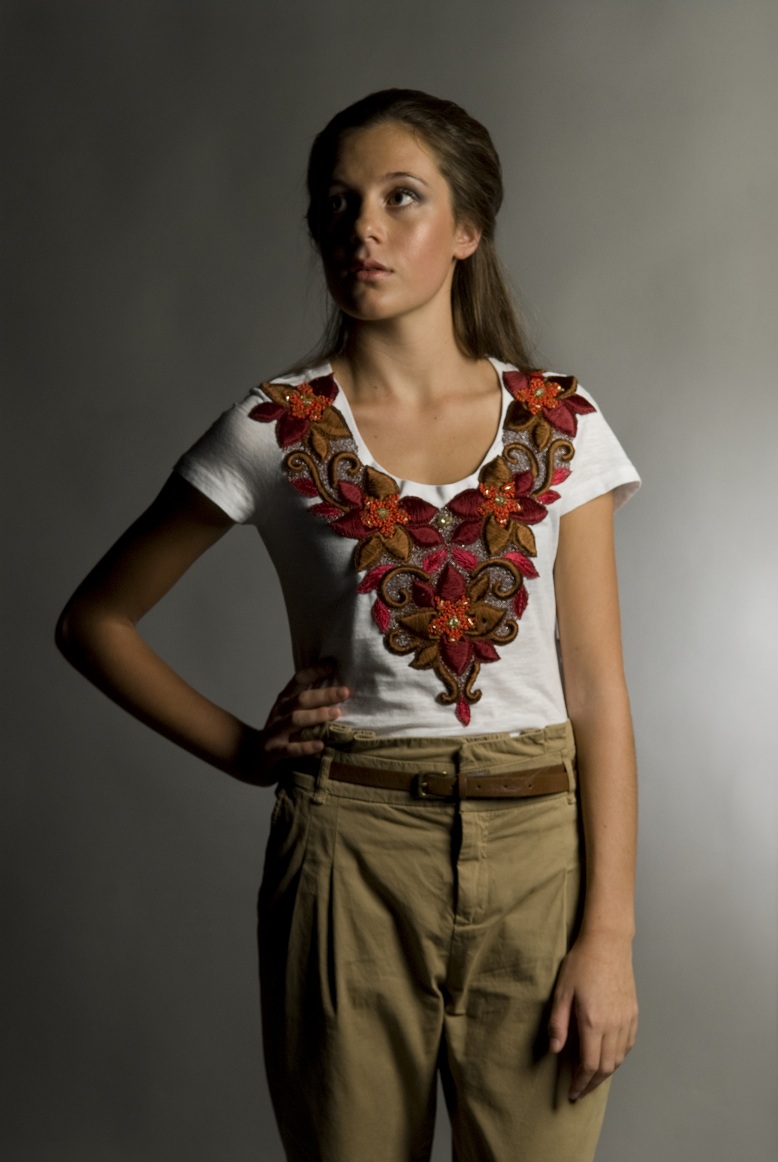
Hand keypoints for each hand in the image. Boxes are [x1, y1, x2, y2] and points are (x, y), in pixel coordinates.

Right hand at [257, 663, 348, 781]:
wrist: (253, 757)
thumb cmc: (282, 732)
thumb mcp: (291, 713)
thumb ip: (309, 703)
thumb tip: (340, 691)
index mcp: (284, 700)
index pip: (298, 680)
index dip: (314, 671)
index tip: (333, 665)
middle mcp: (279, 712)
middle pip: (301, 699)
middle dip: (324, 694)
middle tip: (345, 692)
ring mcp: (275, 731)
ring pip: (295, 720)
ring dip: (316, 715)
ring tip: (336, 713)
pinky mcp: (274, 751)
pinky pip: (290, 749)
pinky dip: (305, 747)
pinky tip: (320, 745)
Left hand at [547, 931, 637, 1101]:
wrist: (608, 943)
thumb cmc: (581, 964)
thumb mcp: (562, 992)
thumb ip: (558, 1023)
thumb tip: (555, 1050)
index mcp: (593, 1022)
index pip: (588, 1065)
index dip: (580, 1083)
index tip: (572, 1092)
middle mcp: (613, 1026)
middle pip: (605, 1067)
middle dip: (592, 1083)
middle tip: (580, 1090)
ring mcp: (626, 1020)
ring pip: (619, 1058)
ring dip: (605, 1073)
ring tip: (592, 1077)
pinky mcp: (633, 1013)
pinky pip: (629, 1044)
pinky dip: (619, 1057)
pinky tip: (609, 1057)